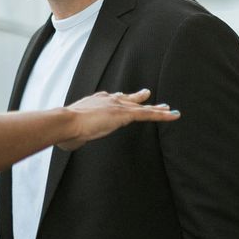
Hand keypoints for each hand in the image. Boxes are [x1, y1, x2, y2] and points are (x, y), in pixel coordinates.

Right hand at [59, 88, 178, 150]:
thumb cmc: (65, 129)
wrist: (66, 123)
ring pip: (141, 107)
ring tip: (168, 109)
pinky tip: (173, 115)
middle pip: (128, 99)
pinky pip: (148, 114)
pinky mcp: (125, 114)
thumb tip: (69, 144)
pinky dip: (162, 115)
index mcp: (95, 102)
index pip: (111, 100)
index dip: (119, 99)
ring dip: (155, 109)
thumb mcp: (72, 131)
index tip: (124, 98)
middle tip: (147, 94)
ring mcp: (117, 106)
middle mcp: (108, 100)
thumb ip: (74, 136)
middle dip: (139, 98)